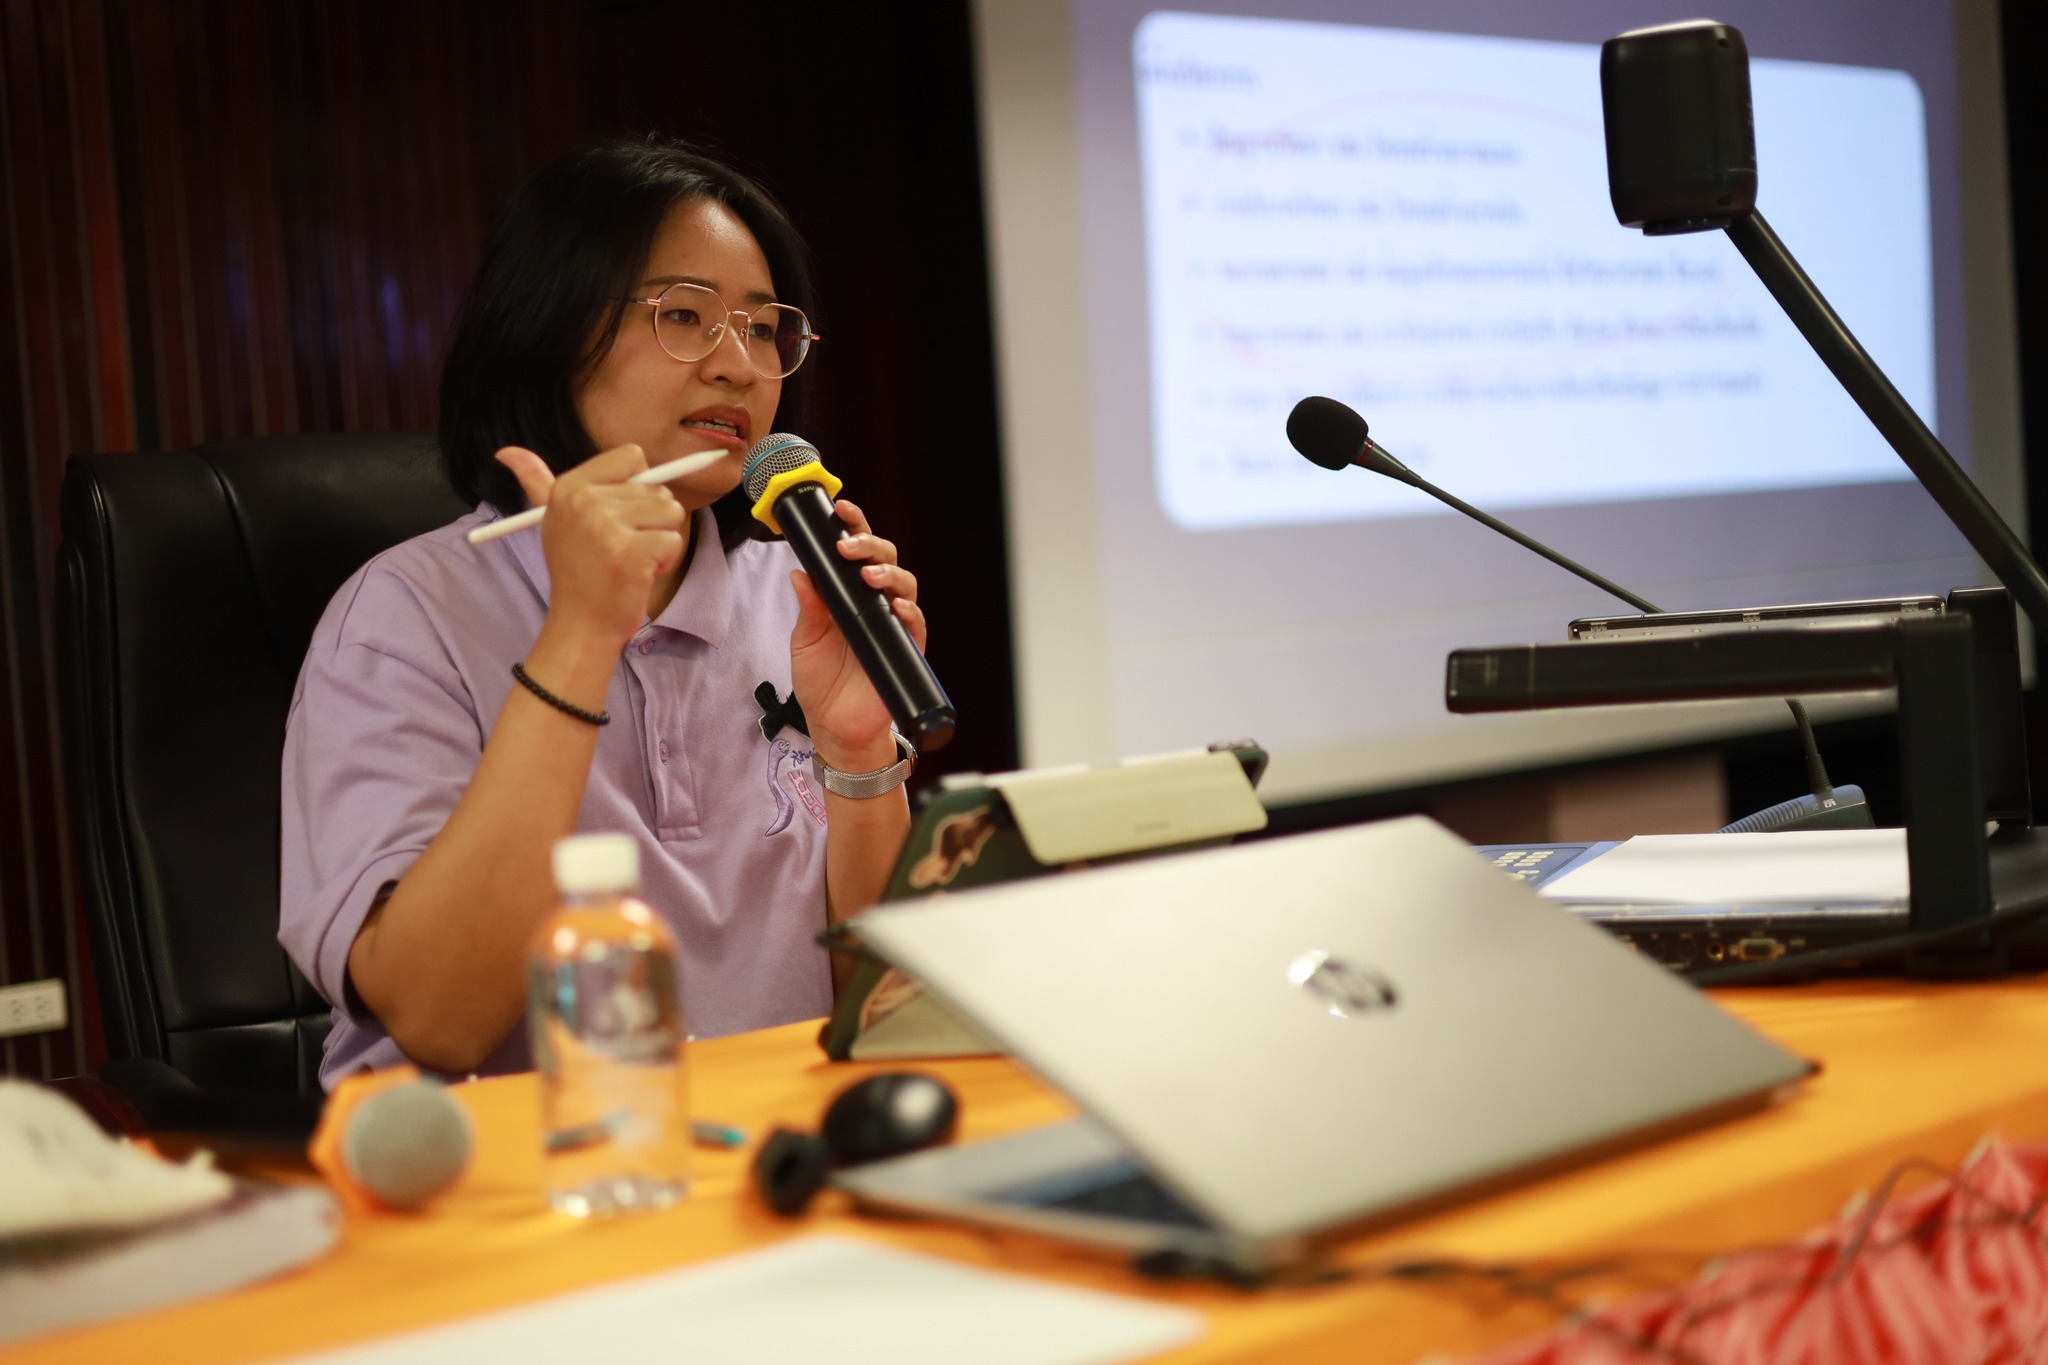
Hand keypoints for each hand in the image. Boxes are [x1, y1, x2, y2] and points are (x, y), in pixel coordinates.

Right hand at [497, 444, 687, 652]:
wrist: (581, 623)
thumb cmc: (576, 570)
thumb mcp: (554, 518)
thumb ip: (537, 481)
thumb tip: (507, 452)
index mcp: (569, 486)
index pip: (632, 456)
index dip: (639, 484)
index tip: (621, 511)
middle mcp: (585, 500)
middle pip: (657, 488)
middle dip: (650, 520)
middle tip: (620, 547)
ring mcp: (607, 525)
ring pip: (671, 513)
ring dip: (659, 540)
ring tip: (629, 559)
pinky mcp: (630, 551)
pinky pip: (673, 541)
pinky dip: (664, 561)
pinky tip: (638, 574)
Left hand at [789, 499, 927, 770]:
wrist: (834, 727)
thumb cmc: (820, 681)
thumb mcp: (805, 640)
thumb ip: (808, 607)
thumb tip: (800, 571)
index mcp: (848, 595)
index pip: (856, 552)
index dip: (853, 527)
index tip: (840, 510)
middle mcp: (874, 604)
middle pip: (885, 560)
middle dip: (870, 545)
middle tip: (848, 547)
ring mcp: (892, 625)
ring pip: (905, 585)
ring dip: (889, 574)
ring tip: (868, 576)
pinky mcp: (906, 650)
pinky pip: (915, 624)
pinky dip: (909, 612)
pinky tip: (896, 608)